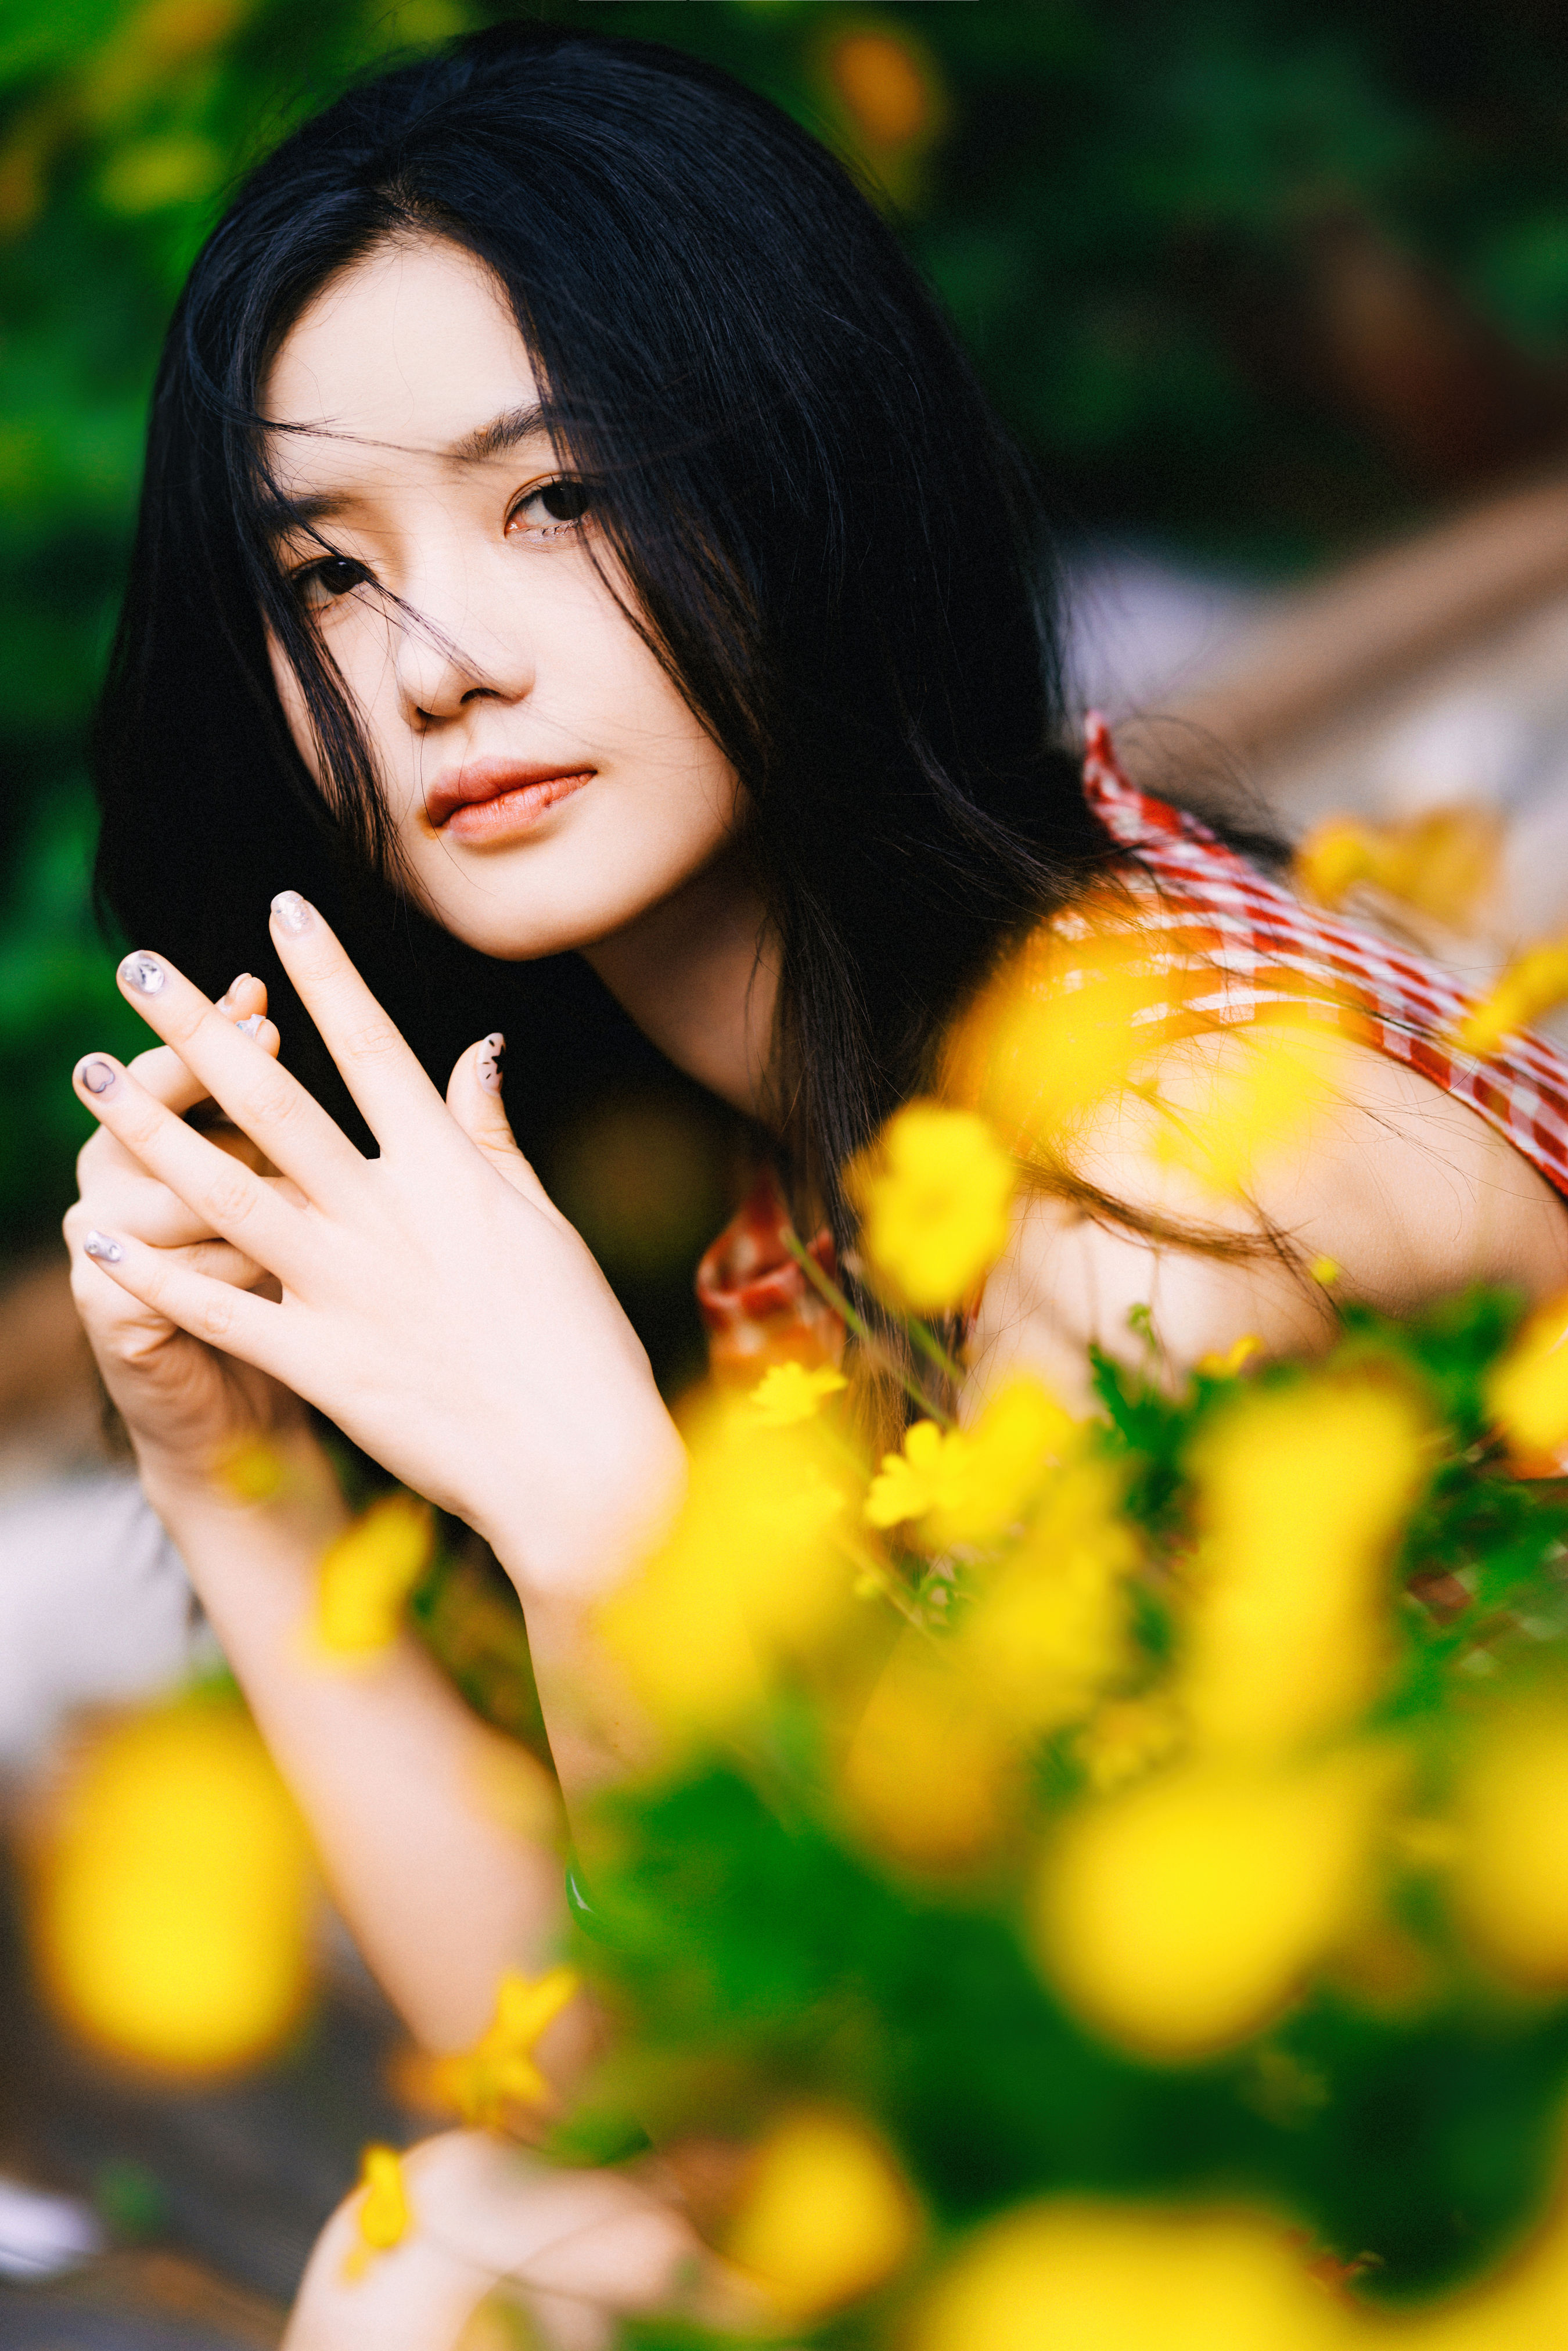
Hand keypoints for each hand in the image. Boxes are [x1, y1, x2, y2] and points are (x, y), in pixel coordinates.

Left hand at [70, 902, 685, 1594]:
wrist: (579, 1462)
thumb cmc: (577, 1342)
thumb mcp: (541, 1221)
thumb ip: (491, 1133)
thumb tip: (477, 1046)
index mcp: (451, 1174)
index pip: (374, 1048)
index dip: (325, 974)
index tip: (280, 909)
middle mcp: (391, 1217)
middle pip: (277, 1104)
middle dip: (202, 1030)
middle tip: (139, 967)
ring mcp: (351, 1290)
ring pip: (230, 1193)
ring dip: (152, 1130)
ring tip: (92, 1075)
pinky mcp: (324, 1363)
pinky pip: (221, 1309)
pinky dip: (155, 1274)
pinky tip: (94, 1238)